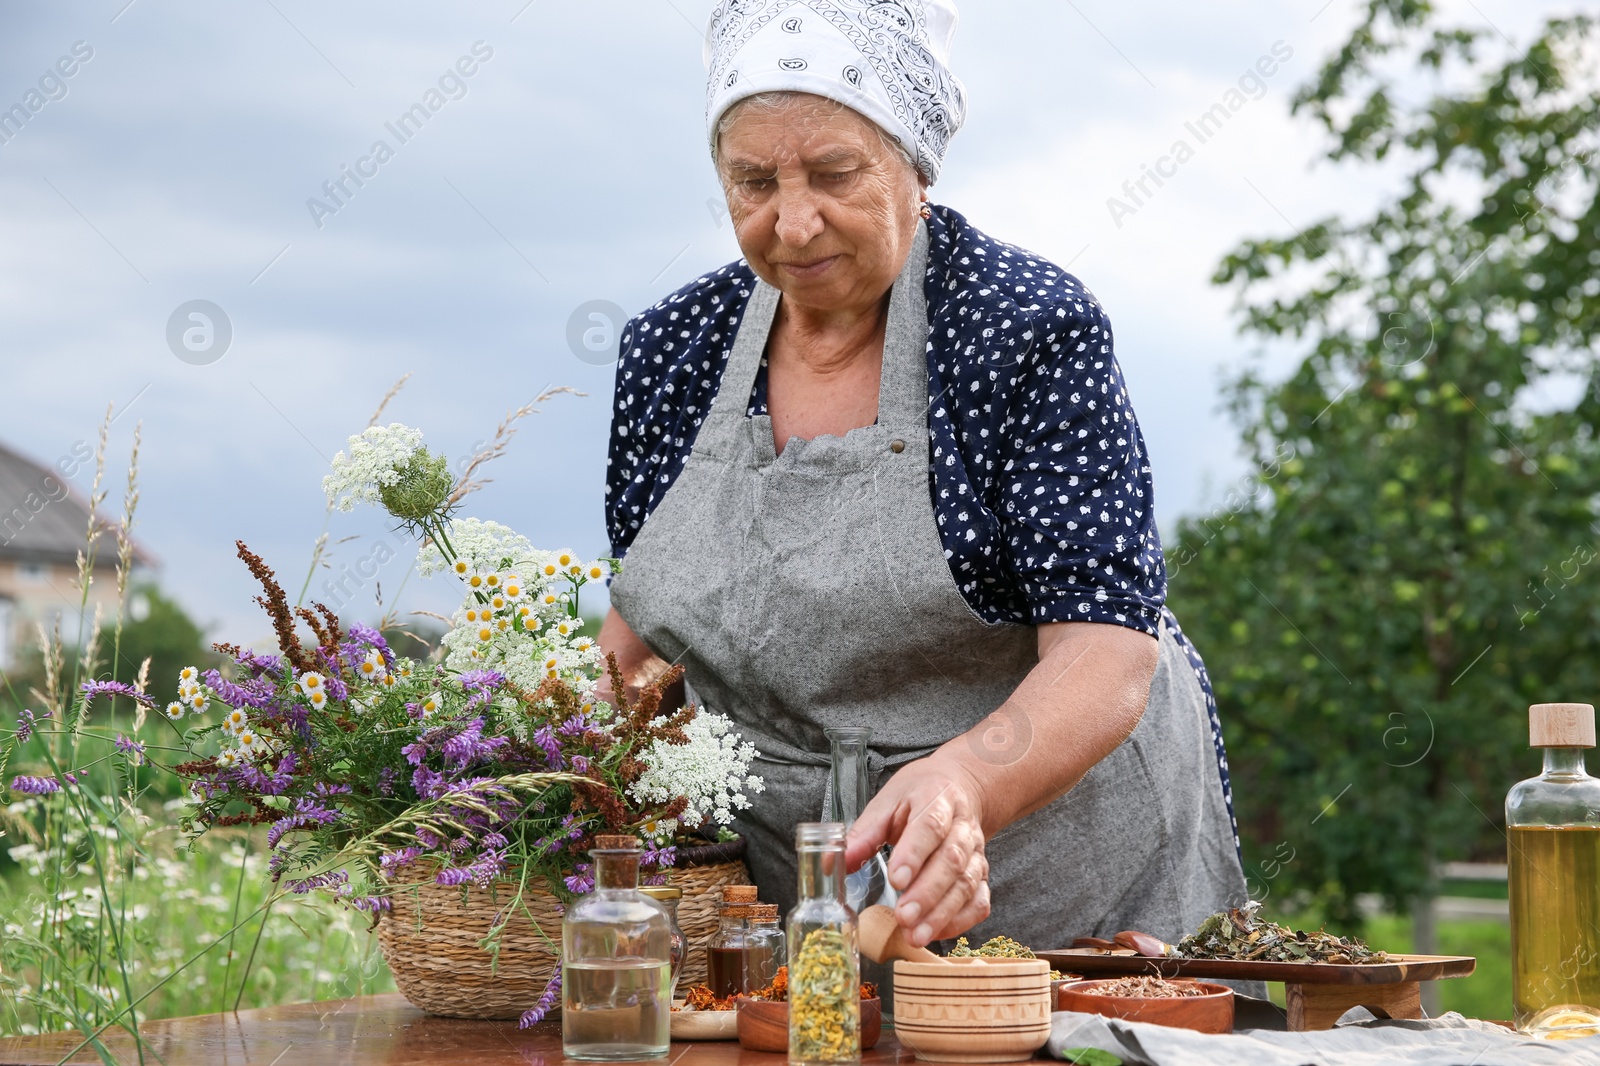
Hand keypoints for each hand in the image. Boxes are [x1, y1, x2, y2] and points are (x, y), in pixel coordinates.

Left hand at [845, 755, 989, 947]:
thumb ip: (863, 833)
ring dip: (941, 913)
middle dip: (926, 893)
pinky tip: (936, 933)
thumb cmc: (918, 796)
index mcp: (936, 799)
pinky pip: (979, 900)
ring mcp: (975, 852)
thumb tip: (832, 864)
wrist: (961, 787)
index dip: (914, 854)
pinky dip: (961, 920)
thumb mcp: (888, 802)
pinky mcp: (981, 873)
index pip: (930, 826)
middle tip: (903, 917)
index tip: (896, 879)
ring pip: (966, 884)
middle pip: (951, 861)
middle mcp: (961, 826)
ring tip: (915, 935)